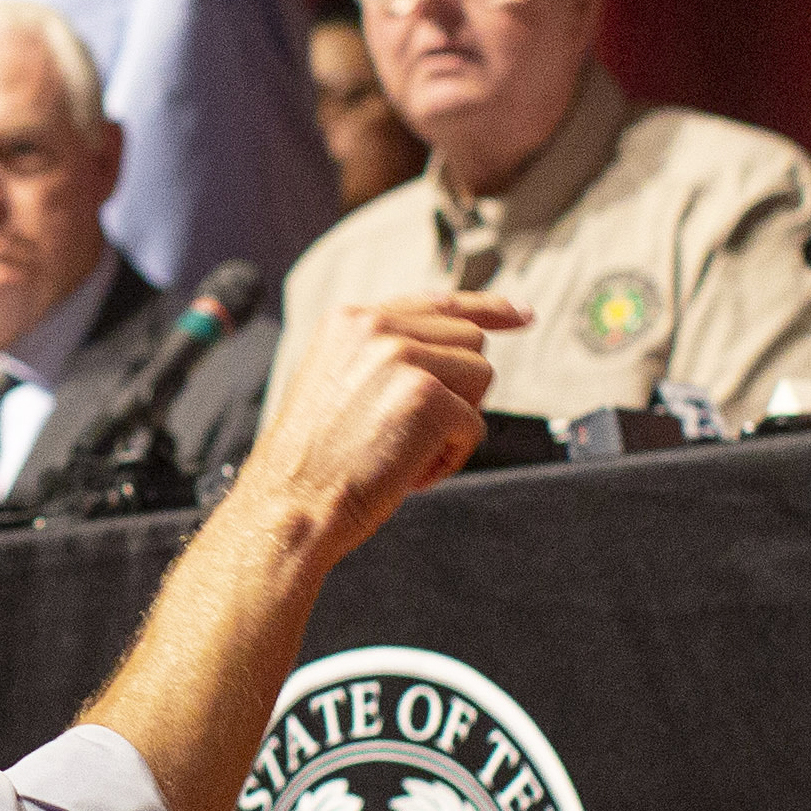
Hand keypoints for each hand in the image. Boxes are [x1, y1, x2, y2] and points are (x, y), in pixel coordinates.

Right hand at [237, 296, 519, 558]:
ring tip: (406, 453)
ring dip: (457, 423)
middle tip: (412, 435)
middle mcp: (375, 326)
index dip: (488, 308)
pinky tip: (409, 474)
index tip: (522, 314)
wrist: (288, 507)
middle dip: (460, 391)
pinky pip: (476, 425)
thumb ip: (386, 358)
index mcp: (350, 320)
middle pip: (470, 341)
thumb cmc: (313, 466)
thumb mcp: (338, 386)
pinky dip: (451, 459)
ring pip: (481, 376)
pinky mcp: (427, 396)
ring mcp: (402, 356)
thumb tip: (461, 353)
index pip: (436, 303)